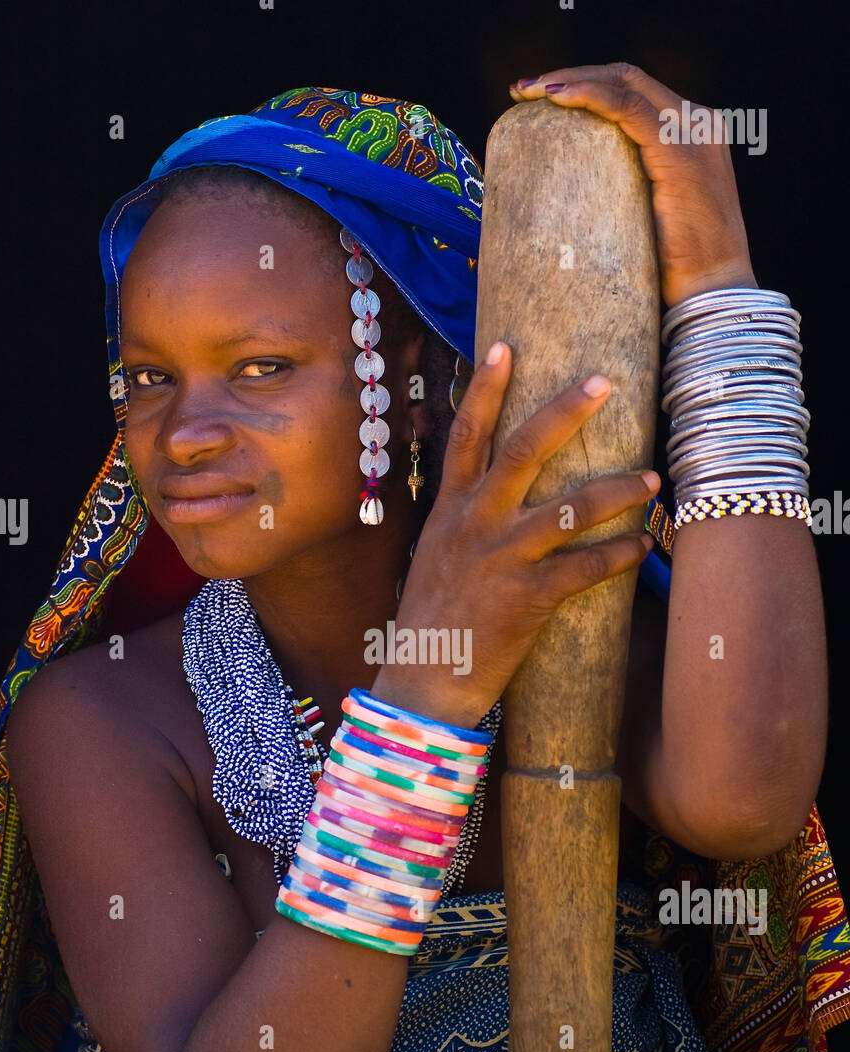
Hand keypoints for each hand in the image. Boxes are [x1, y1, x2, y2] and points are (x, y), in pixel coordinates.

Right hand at [371, 342, 659, 729]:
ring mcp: (502, 560)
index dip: (484, 388)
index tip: (503, 344)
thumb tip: (495, 492)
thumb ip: (466, 520)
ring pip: (569, 509)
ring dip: (617, 489)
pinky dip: (620, 555)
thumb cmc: (435, 620)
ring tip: (652, 476)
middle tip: (604, 381)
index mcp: (451, 510)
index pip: (466, 436)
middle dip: (565, 412)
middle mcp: (475, 525)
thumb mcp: (438, 556)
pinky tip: (645, 546)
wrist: (424, 683)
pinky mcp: (528, 599)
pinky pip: (586, 568)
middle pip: (522, 451)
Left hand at [509, 63, 756, 307]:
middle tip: (520, 92)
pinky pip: (628, 109)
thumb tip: (571, 200)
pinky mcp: (679, 153)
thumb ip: (627, 194)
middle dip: (571, 76)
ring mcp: (692, 134)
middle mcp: (698, 123)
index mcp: (694, 134)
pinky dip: (590, 97)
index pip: (635, 92)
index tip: (539, 98)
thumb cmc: (676, 273)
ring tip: (526, 93)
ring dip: (571, 81)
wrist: (710, 295)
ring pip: (625, 84)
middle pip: (627, 78)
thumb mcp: (651, 219)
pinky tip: (556, 100)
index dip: (587, 85)